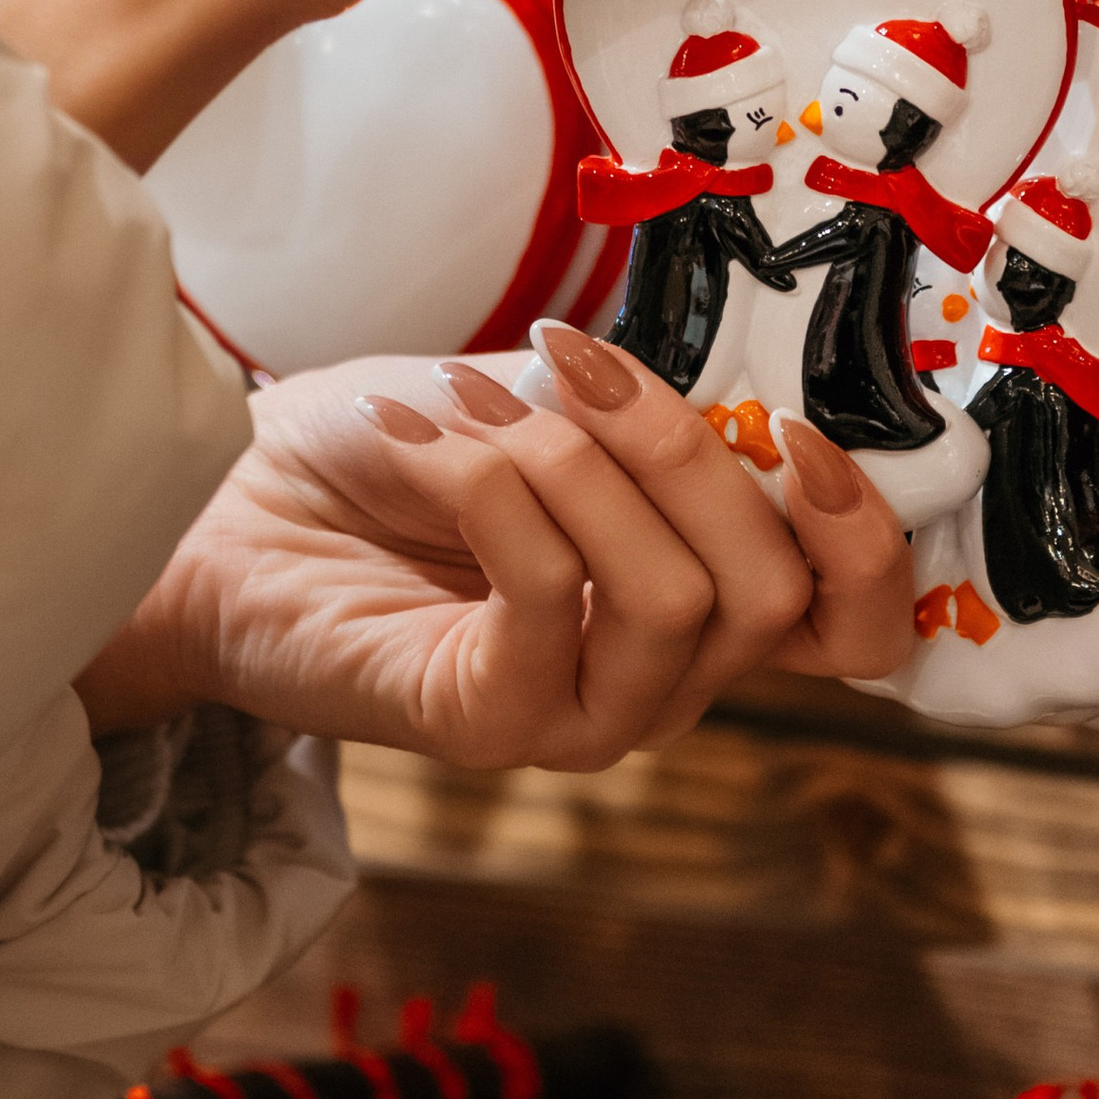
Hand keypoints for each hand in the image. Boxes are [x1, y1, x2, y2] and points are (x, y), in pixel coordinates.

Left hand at [77, 322, 914, 766]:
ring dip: (585, 467)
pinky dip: (509, 495)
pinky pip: (552, 606)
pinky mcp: (489, 727)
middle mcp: (665, 676)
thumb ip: (654, 423)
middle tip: (580, 371)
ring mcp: (581, 715)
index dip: (862, 537)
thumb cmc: (400, 445)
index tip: (796, 431)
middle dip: (690, 457)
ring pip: (681, 602)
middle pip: (774, 597)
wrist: (235, 497)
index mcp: (707, 598)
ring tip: (486, 407)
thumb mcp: (553, 403)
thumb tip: (740, 417)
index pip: (861, 625)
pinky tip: (446, 444)